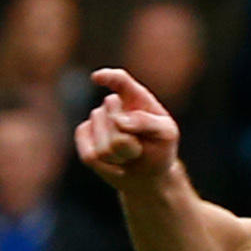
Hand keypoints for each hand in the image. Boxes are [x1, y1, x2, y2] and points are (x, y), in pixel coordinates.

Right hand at [76, 68, 181, 185]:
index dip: (108, 78)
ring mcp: (96, 119)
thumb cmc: (160, 149)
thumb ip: (147, 123)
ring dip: (120, 158)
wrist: (147, 173)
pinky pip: (89, 155)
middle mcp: (113, 104)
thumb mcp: (166, 134)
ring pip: (103, 146)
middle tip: (141, 148)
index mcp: (135, 97)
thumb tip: (119, 120)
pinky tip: (116, 166)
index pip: (120, 81)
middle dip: (130, 144)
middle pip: (113, 122)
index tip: (97, 78)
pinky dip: (105, 167)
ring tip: (129, 155)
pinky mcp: (84, 136)